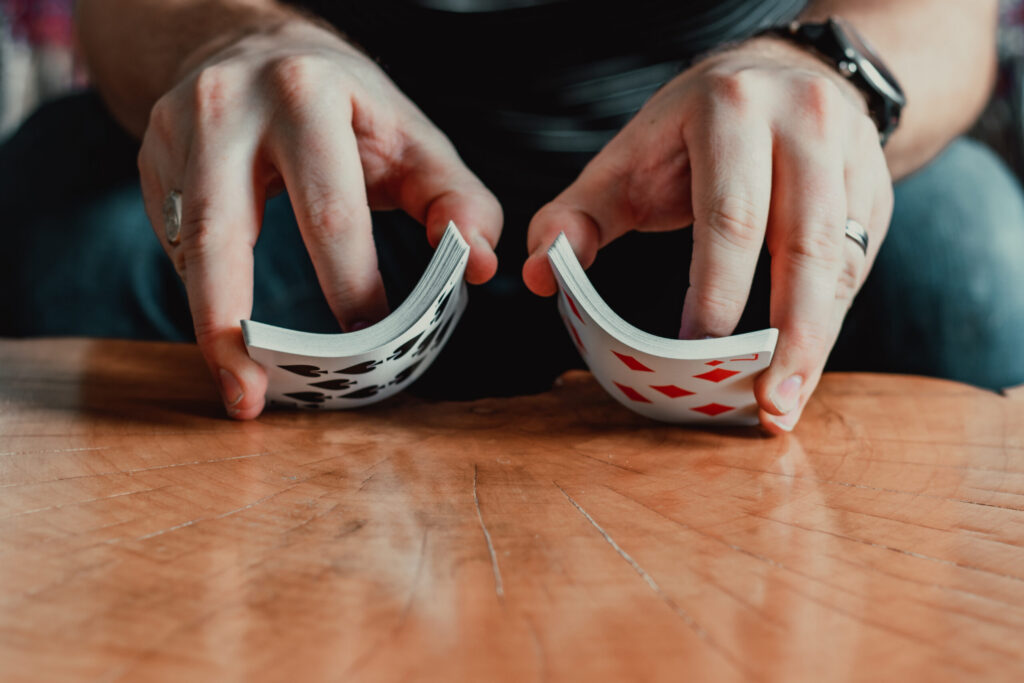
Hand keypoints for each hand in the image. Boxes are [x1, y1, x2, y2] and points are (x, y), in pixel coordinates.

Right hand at [138, 19, 501, 418]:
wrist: (252, 46)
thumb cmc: (346, 104)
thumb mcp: (411, 136)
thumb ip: (456, 199)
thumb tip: (478, 265)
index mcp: (307, 98)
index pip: (329, 212)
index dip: (350, 285)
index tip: (368, 343)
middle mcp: (229, 109)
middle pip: (225, 235)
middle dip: (236, 328)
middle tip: (253, 397)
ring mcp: (177, 133)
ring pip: (188, 248)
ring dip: (209, 326)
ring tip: (236, 387)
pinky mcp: (152, 161)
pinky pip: (177, 243)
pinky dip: (204, 292)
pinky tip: (228, 327)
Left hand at [523, 36, 892, 432]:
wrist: (781, 74)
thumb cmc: (688, 132)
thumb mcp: (626, 160)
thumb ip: (574, 217)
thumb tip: (537, 276)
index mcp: (732, 109)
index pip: (731, 217)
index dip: (716, 293)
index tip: (695, 352)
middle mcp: (804, 123)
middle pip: (802, 244)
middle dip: (788, 335)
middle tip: (768, 404)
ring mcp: (850, 154)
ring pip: (839, 262)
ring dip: (816, 341)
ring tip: (787, 402)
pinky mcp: (875, 187)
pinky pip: (855, 265)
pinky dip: (827, 321)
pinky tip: (801, 366)